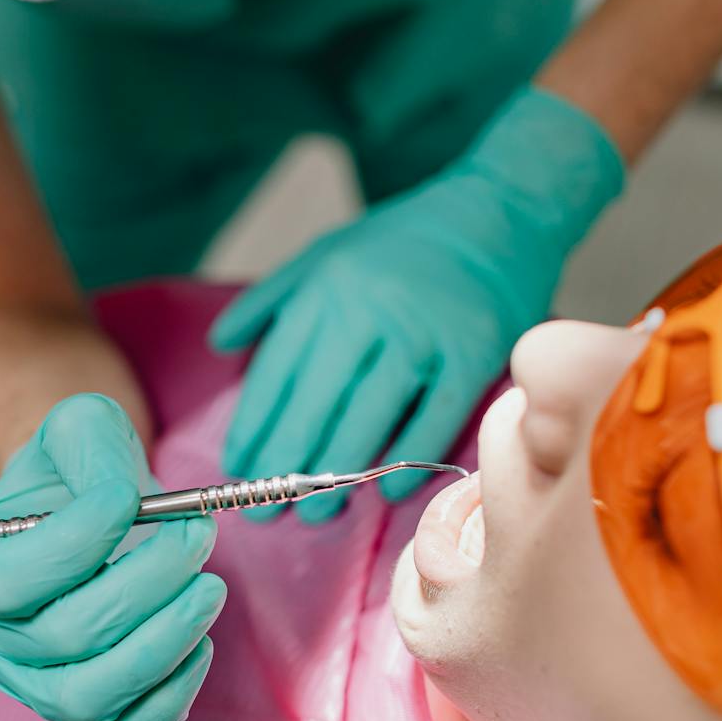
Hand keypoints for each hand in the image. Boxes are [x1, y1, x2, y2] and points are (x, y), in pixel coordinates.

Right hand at [0, 394, 226, 720]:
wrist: (84, 515)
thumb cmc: (75, 475)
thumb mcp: (76, 431)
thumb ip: (92, 444)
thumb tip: (122, 497)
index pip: (8, 581)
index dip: (77, 542)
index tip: (132, 496)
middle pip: (62, 637)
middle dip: (145, 585)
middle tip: (197, 536)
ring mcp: (29, 687)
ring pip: (89, 696)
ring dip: (162, 644)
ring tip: (208, 589)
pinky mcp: (79, 716)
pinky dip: (167, 699)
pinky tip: (198, 643)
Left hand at [210, 87, 624, 520]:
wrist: (502, 207)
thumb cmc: (408, 237)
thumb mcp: (328, 251)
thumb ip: (271, 299)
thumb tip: (219, 347)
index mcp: (328, 287)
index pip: (277, 371)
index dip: (253, 426)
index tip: (238, 466)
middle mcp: (369, 310)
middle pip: (315, 404)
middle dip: (284, 464)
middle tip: (266, 509)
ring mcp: (424, 333)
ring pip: (367, 418)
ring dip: (336, 474)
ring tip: (314, 513)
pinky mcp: (474, 353)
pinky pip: (435, 418)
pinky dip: (409, 458)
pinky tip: (387, 490)